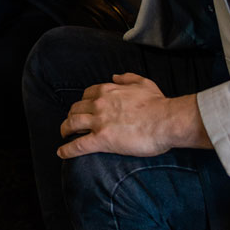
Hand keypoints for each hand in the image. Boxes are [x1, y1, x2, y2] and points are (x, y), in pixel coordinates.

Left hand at [57, 74, 210, 159]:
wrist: (167, 120)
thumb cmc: (158, 103)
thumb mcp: (143, 83)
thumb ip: (127, 78)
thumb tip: (115, 76)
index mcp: (107, 90)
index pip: (86, 95)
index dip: (83, 103)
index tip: (83, 109)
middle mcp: (99, 104)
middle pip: (76, 109)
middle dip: (71, 116)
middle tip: (71, 124)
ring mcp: (98, 121)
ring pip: (72, 124)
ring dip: (65, 129)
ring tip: (64, 135)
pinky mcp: (102, 139)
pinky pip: (78, 145)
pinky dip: (67, 149)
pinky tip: (61, 153)